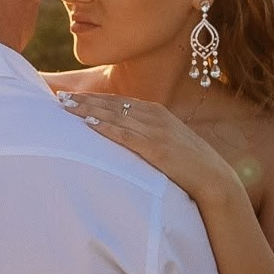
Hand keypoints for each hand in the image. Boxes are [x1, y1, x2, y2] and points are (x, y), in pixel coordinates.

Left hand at [57, 87, 228, 206]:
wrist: (214, 178)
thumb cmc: (189, 164)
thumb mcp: (167, 141)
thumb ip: (147, 134)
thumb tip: (125, 135)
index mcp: (157, 112)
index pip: (118, 101)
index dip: (93, 97)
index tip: (71, 96)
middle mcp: (155, 116)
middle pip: (112, 104)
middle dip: (84, 100)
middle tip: (59, 97)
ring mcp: (156, 131)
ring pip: (115, 116)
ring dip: (88, 110)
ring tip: (66, 108)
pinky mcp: (157, 148)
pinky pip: (126, 136)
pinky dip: (106, 128)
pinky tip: (89, 124)